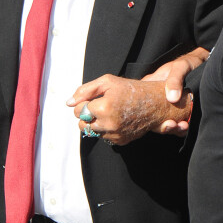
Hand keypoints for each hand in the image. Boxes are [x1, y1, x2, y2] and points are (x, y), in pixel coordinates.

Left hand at [67, 75, 190, 145]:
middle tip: (98, 106)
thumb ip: (85, 91)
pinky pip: (104, 137)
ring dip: (95, 123)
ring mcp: (115, 134)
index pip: (77, 111)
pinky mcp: (120, 141)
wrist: (154, 103)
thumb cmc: (129, 89)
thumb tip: (68, 103)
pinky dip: (105, 129)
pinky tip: (115, 119)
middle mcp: (108, 124)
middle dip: (86, 116)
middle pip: (82, 125)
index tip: (93, 99)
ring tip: (108, 112)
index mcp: (103, 108)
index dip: (83, 103)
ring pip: (92, 132)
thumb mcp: (107, 82)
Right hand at [141, 48, 207, 134]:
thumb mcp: (180, 67)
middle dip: (163, 126)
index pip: (140, 103)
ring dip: (173, 128)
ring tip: (183, 126)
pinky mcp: (176, 111)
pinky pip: (175, 123)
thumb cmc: (188, 63)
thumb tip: (171, 98)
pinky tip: (186, 126)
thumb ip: (174, 80)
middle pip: (152, 118)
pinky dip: (179, 128)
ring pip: (164, 122)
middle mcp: (154, 99)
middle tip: (173, 125)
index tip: (158, 122)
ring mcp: (165, 106)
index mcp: (150, 86)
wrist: (202, 65)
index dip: (145, 116)